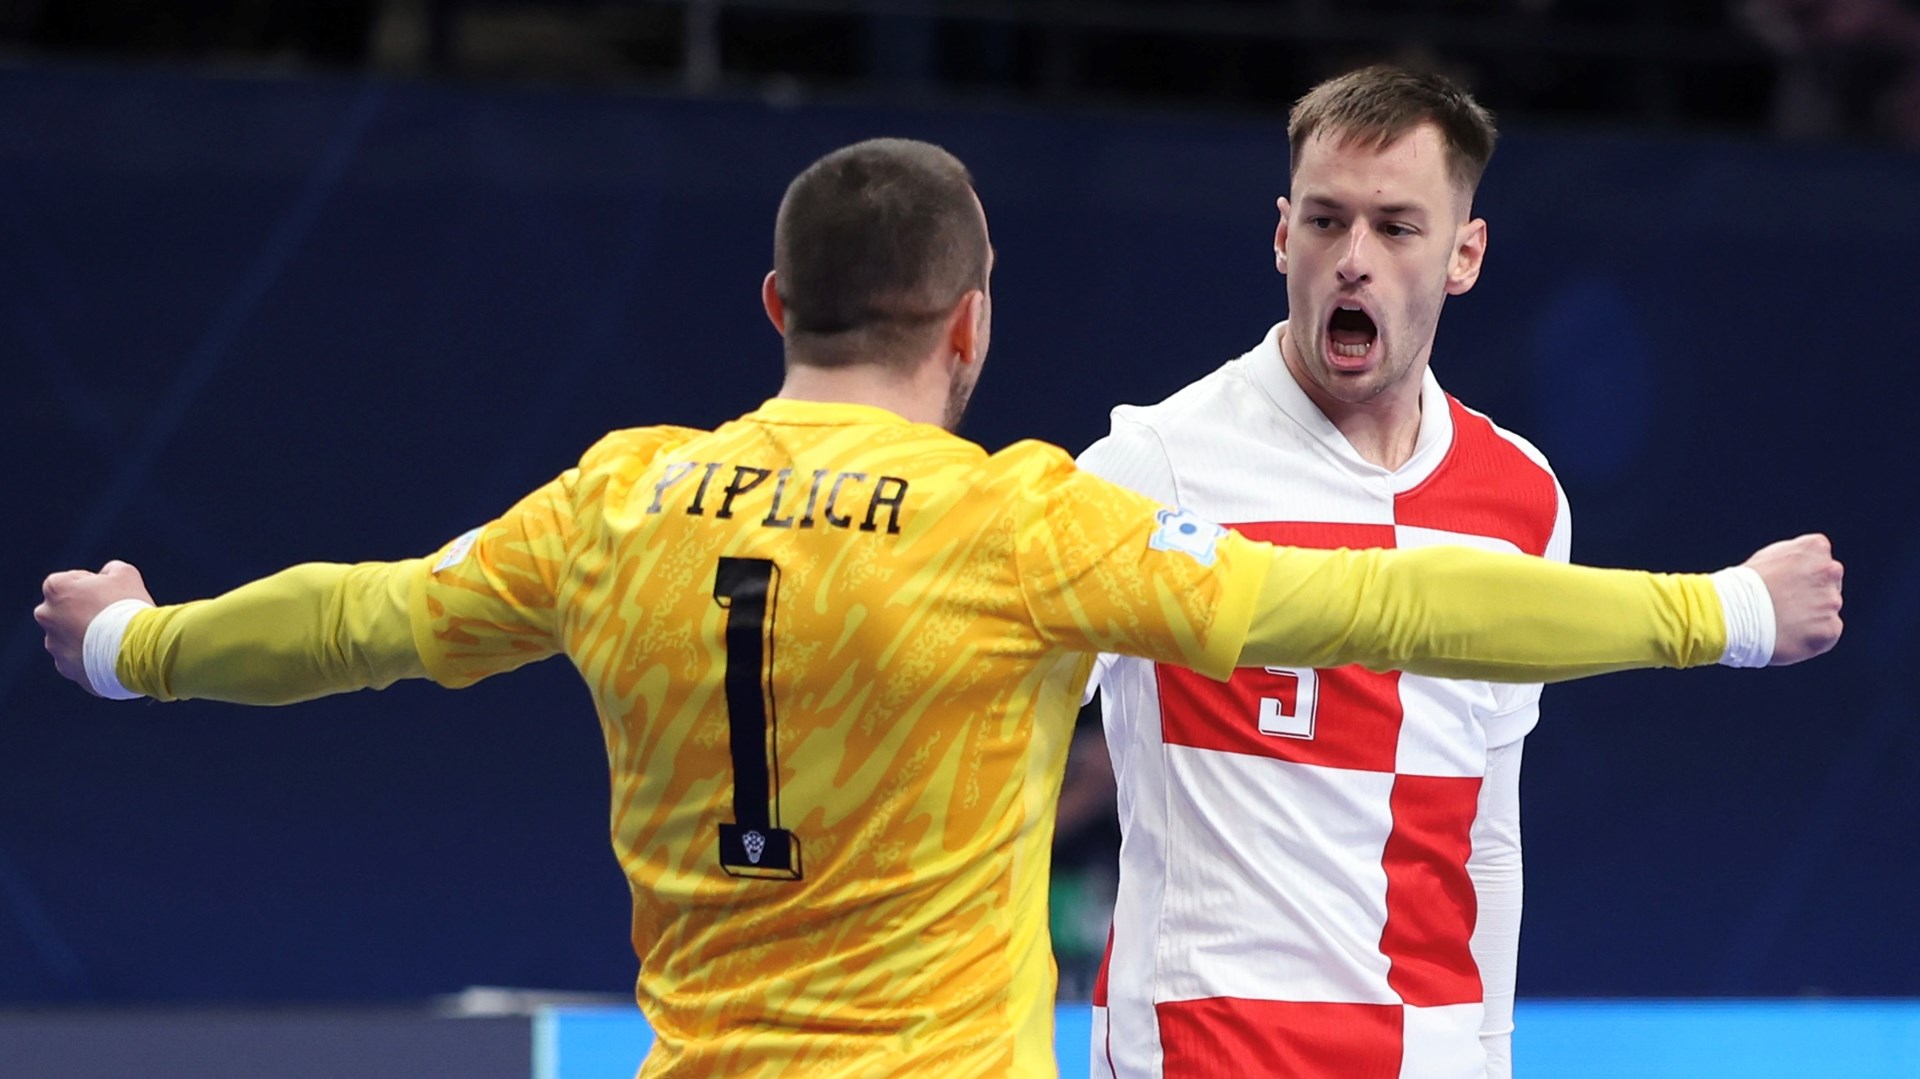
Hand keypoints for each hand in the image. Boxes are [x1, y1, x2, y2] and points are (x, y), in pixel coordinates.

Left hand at [34, 561, 154, 694]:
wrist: (135, 650)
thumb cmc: (128, 607)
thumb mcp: (126, 574)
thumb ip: (110, 570)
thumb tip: (107, 575)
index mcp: (56, 589)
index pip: (70, 580)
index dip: (93, 585)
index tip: (111, 594)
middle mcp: (47, 616)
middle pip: (65, 609)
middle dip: (83, 611)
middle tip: (112, 615)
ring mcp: (54, 644)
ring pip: (69, 636)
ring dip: (86, 634)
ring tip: (115, 637)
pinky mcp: (65, 667)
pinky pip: (77, 659)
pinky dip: (90, 656)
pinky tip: (112, 654)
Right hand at [1742, 534, 1842, 664]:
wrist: (1731, 614)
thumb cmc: (1742, 585)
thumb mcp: (1769, 557)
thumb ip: (1796, 559)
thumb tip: (1807, 569)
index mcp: (1815, 547)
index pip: (1820, 560)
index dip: (1802, 574)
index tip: (1785, 584)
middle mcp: (1830, 571)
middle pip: (1828, 584)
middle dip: (1811, 594)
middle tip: (1784, 605)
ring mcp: (1833, 601)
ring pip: (1827, 610)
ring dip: (1811, 616)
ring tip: (1781, 622)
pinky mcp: (1830, 629)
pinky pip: (1827, 633)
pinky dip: (1811, 637)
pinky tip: (1789, 635)